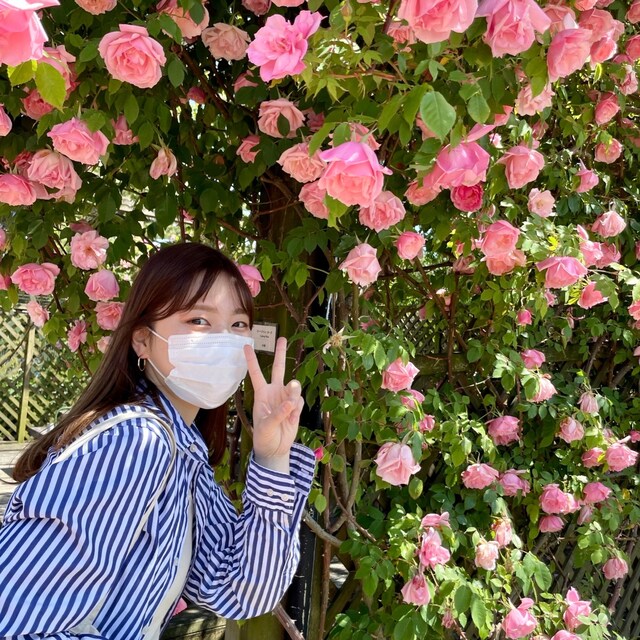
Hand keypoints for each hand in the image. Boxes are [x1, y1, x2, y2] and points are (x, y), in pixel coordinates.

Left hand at [243, 337, 303, 472]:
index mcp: (262, 394)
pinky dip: (296, 410)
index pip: (256, 373)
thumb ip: (278, 412)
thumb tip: (291, 401)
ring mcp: (286, 398)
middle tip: (282, 338)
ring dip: (293, 394)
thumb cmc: (264, 436)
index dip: (251, 360)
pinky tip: (291, 418)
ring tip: (290, 407)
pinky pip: (299, 402)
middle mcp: (274, 392)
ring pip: (293, 387)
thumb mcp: (265, 426)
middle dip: (280, 353)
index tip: (246, 345)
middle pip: (279, 368)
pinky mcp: (296, 406)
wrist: (275, 448)